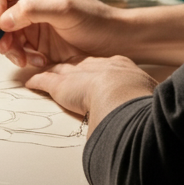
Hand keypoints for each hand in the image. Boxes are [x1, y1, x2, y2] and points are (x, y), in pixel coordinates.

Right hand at [0, 0, 125, 68]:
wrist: (112, 42)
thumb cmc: (93, 19)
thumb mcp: (64, 10)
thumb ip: (32, 11)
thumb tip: (3, 20)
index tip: (0, 26)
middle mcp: (26, 1)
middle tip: (8, 48)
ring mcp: (29, 22)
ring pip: (2, 36)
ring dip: (11, 50)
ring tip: (28, 59)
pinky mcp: (34, 42)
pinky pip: (15, 50)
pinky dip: (22, 57)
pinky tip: (40, 60)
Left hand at [25, 54, 156, 134]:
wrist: (122, 95)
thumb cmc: (139, 101)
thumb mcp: (149, 97)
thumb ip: (146, 104)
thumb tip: (153, 120)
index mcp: (122, 68)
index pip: (107, 67)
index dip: (101, 71)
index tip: (98, 74)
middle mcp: (98, 66)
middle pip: (82, 64)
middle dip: (76, 67)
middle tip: (70, 71)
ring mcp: (78, 74)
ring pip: (62, 70)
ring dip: (55, 73)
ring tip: (49, 74)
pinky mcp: (60, 86)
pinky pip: (44, 81)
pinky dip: (36, 82)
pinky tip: (30, 83)